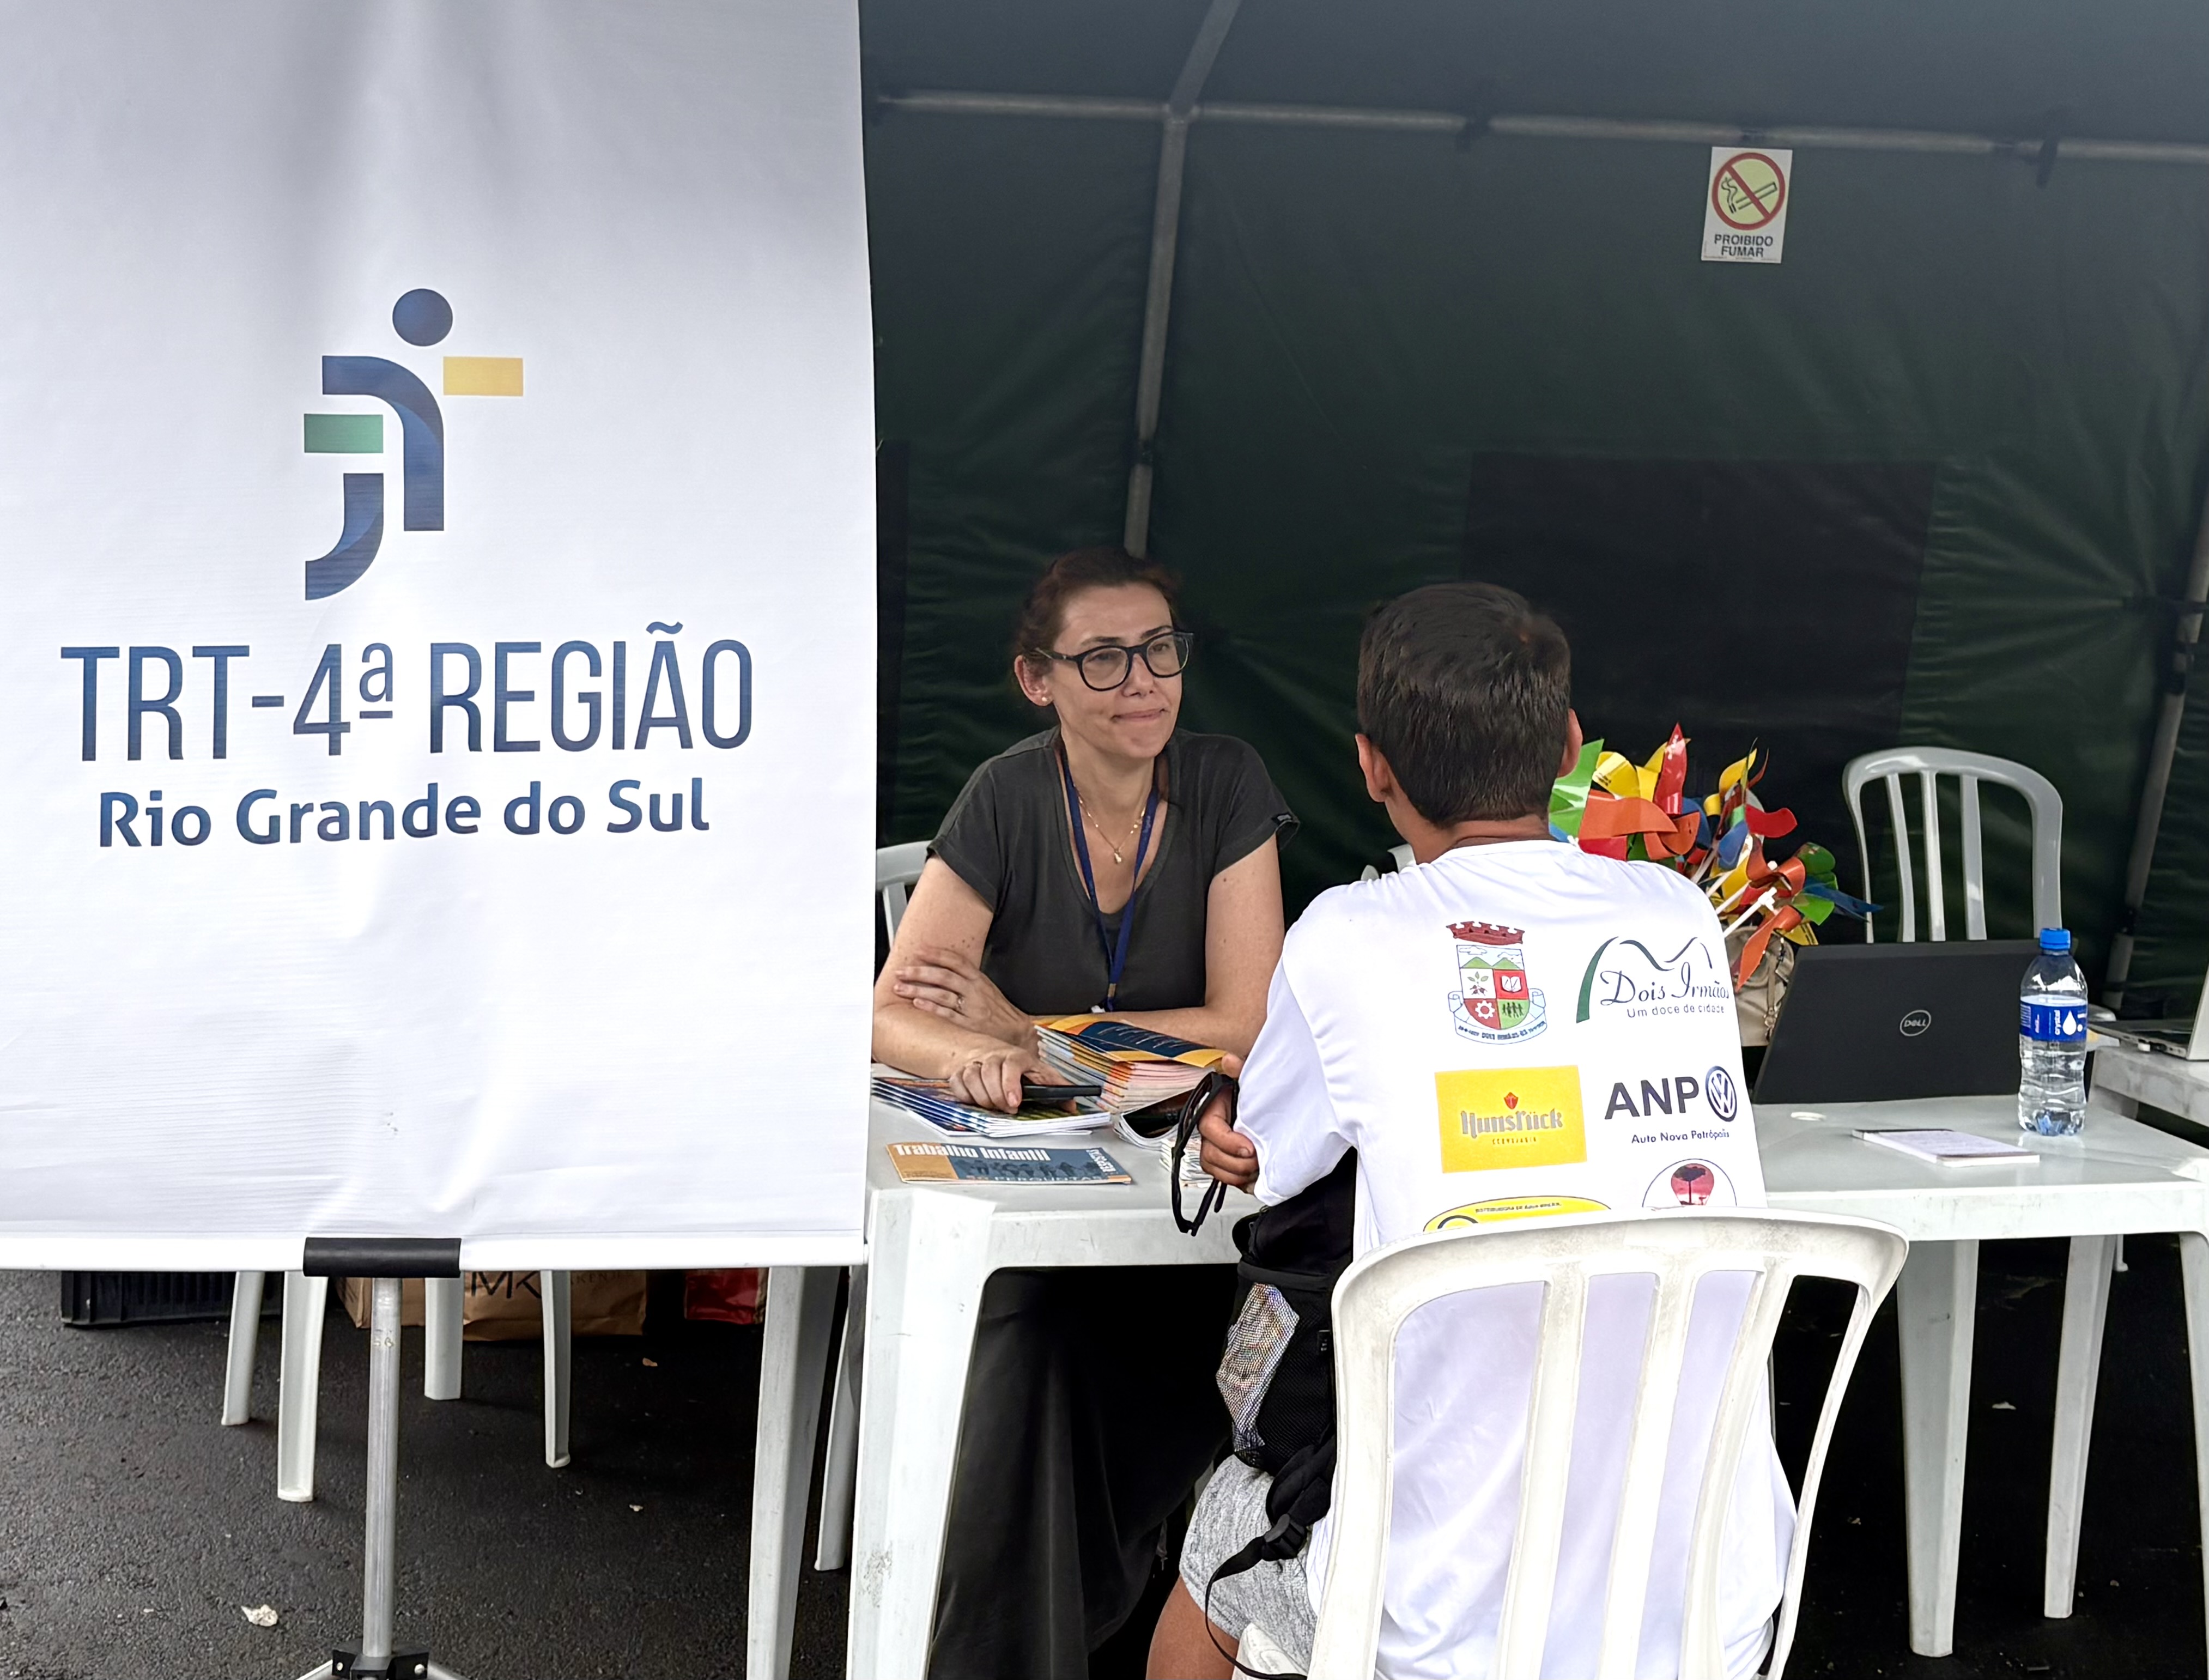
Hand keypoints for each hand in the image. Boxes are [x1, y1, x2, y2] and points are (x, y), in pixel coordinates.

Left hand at [892, 946, 1032, 1047]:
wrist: (1018, 1032)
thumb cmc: (999, 1010)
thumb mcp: (986, 988)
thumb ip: (967, 978)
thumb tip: (942, 968)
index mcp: (979, 979)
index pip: (955, 961)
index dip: (936, 955)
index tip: (919, 951)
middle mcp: (974, 991)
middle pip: (944, 976)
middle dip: (920, 972)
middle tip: (902, 971)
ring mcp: (972, 1008)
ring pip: (941, 994)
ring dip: (918, 990)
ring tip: (901, 988)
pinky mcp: (969, 1025)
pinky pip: (947, 1014)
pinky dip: (931, 1007)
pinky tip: (918, 1003)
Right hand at [945, 1043, 1045, 1113]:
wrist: (984, 1050)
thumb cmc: (1015, 1065)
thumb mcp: (1038, 1072)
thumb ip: (1055, 1086)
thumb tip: (1072, 1104)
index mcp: (1015, 1057)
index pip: (1011, 1066)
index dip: (1011, 1085)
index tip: (1014, 1102)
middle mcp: (993, 1057)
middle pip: (989, 1073)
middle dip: (997, 1096)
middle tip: (1005, 1109)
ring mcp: (975, 1063)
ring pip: (971, 1077)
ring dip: (981, 1096)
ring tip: (992, 1106)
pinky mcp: (959, 1072)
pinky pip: (957, 1083)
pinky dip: (964, 1095)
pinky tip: (975, 1100)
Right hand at [1198, 1053, 1257, 1191]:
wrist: (1261, 1106)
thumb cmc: (1250, 1092)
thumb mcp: (1247, 1080)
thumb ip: (1240, 1071)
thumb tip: (1230, 1061)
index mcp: (1211, 1110)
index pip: (1210, 1130)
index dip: (1229, 1142)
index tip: (1250, 1148)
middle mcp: (1211, 1131)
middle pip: (1210, 1154)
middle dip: (1235, 1163)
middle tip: (1256, 1162)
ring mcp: (1217, 1147)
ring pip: (1214, 1168)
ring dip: (1236, 1175)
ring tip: (1256, 1172)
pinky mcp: (1226, 1160)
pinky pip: (1224, 1177)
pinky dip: (1239, 1182)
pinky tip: (1253, 1182)